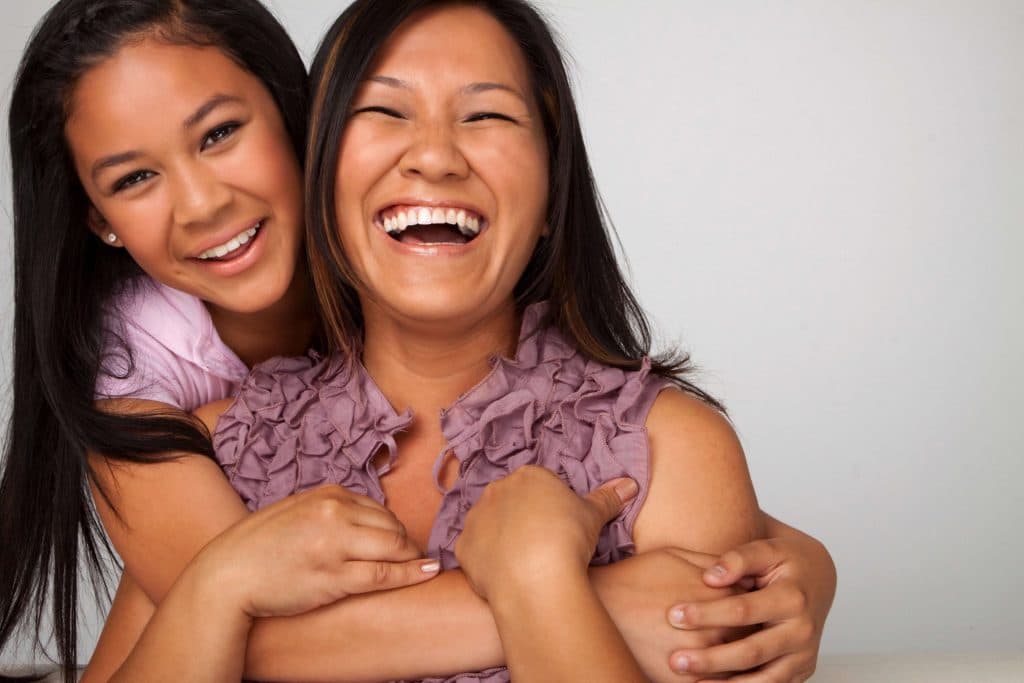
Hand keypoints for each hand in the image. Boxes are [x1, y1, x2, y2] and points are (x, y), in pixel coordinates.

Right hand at [192, 484, 440, 618]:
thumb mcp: (297, 510)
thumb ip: (330, 509)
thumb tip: (365, 518)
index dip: (392, 528)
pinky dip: (413, 574)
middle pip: (392, 526)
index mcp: (328, 494)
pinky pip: (385, 575)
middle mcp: (335, 514)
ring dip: (412, 558)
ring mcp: (337, 546)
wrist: (228, 574)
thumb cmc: (259, 545)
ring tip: (422, 565)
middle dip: (405, 543)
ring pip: (395, 548)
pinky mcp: (335, 578)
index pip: (379, 509)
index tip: (397, 541)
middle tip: (411, 557)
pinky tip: (429, 572)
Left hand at [455, 466, 637, 600]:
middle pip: (511, 501)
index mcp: (528, 476)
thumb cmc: (567, 537)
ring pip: (490, 524)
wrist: (534, 576)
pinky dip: (487, 561)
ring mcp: (476, 517)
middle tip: (544, 544)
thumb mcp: (594, 515)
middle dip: (523, 518)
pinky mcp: (463, 547)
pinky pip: (474, 551)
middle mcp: (496, 490)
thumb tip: (630, 485)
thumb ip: (608, 498)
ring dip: (502, 537)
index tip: (560, 526)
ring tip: (524, 562)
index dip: (551, 506)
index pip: (539, 485)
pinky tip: (505, 574)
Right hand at [593, 547, 751, 682]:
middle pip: (749, 640)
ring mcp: (698, 659)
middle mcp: (714, 630)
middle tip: (746, 634)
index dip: (755, 609)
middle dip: (749, 636)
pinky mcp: (679, 680)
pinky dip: (715, 679)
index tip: (754, 609)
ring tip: (726, 653)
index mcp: (718, 598)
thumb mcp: (675, 555)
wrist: (599, 603)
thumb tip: (742, 573)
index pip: (755, 608)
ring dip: (735, 662)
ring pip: (733, 668)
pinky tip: (709, 671)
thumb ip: (713, 563)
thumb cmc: (637, 576)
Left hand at [665, 534, 835, 681]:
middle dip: (711, 659)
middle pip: (751, 652)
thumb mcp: (767, 549)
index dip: (707, 614)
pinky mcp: (800, 671)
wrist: (818, 579)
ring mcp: (803, 656)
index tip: (673, 615)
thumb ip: (739, 558)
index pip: (743, 610)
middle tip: (676, 661)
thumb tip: (711, 577)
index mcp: (792, 598)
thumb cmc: (785, 561)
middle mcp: (802, 632)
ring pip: (763, 681)